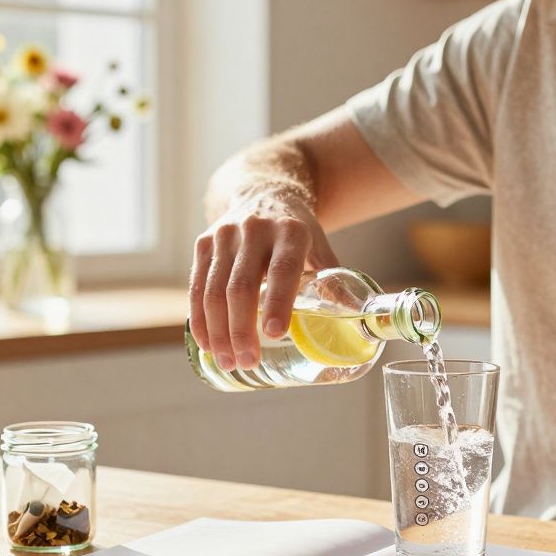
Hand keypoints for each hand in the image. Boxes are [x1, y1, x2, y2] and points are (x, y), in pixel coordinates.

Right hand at [188, 191, 338, 371]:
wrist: (262, 193)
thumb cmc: (296, 232)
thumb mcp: (320, 248)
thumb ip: (335, 282)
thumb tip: (359, 319)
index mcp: (290, 231)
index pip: (282, 270)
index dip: (277, 302)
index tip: (274, 334)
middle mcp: (254, 230)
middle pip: (241, 286)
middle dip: (242, 329)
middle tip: (248, 362)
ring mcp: (224, 236)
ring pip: (214, 290)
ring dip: (219, 332)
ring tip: (229, 362)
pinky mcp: (203, 243)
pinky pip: (197, 287)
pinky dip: (200, 319)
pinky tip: (207, 343)